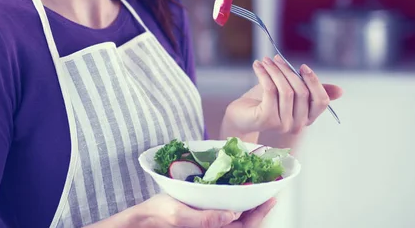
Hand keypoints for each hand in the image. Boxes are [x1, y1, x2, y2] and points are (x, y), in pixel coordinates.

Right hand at [136, 194, 275, 227]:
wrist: (143, 219)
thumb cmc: (158, 216)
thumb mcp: (179, 216)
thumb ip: (205, 219)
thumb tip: (231, 216)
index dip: (260, 214)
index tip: (271, 198)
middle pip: (246, 224)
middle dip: (260, 209)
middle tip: (270, 189)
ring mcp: (211, 225)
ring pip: (238, 220)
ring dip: (251, 206)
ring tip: (259, 189)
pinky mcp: (205, 218)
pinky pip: (227, 215)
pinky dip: (237, 204)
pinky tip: (239, 192)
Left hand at [223, 55, 343, 135]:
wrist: (240, 115)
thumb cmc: (265, 102)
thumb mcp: (290, 92)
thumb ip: (311, 90)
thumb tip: (340, 91)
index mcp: (307, 118)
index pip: (321, 101)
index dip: (314, 82)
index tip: (302, 67)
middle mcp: (297, 125)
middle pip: (302, 92)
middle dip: (289, 71)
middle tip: (276, 58)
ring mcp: (283, 125)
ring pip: (286, 90)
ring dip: (275, 70)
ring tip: (266, 61)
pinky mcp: (267, 120)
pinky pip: (270, 90)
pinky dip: (264, 74)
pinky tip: (258, 66)